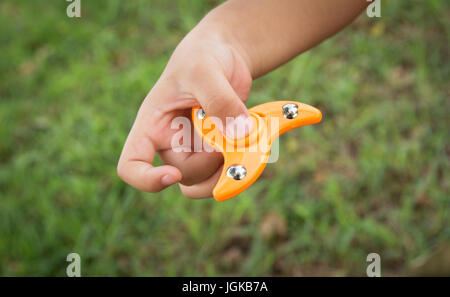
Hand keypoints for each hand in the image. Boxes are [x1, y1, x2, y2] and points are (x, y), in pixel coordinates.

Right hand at [117, 24, 252, 197]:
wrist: (224, 55)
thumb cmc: (202, 57)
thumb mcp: (204, 71)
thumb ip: (219, 101)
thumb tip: (239, 136)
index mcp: (153, 126)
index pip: (131, 165)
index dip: (146, 179)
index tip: (173, 174)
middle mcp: (171, 143)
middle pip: (184, 175)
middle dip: (209, 163)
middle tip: (230, 138)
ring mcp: (196, 149)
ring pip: (206, 181)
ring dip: (226, 172)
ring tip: (241, 143)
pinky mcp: (219, 149)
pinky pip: (227, 172)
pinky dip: (241, 165)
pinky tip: (249, 142)